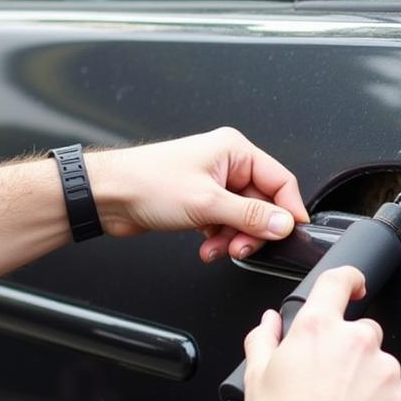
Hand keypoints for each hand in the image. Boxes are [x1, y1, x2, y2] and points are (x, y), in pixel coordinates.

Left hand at [88, 127, 308, 262]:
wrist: (110, 196)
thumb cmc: (147, 182)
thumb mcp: (207, 203)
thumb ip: (250, 216)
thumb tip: (282, 223)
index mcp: (234, 151)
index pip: (279, 181)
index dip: (288, 210)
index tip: (290, 234)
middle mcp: (226, 165)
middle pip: (261, 205)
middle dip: (252, 231)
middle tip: (241, 248)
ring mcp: (213, 185)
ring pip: (242, 220)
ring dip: (232, 239)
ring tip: (218, 249)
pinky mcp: (200, 203)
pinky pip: (223, 225)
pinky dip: (218, 240)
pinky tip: (206, 247)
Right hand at [242, 266, 400, 400]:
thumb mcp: (257, 379)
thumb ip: (264, 340)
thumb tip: (268, 324)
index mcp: (319, 330)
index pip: (339, 281)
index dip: (348, 279)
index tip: (353, 286)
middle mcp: (358, 343)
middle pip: (365, 333)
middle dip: (351, 355)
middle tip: (329, 388)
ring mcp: (386, 373)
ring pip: (382, 371)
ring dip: (368, 387)